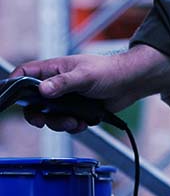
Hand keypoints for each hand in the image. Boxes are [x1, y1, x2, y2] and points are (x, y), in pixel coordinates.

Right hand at [10, 44, 169, 132]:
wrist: (131, 83)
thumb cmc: (110, 71)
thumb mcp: (85, 76)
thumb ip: (63, 83)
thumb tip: (42, 90)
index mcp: (55, 68)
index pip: (26, 73)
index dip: (15, 84)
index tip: (12, 99)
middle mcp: (57, 83)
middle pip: (33, 102)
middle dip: (38, 114)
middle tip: (43, 121)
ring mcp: (66, 97)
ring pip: (49, 116)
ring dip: (59, 123)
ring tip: (75, 121)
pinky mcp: (76, 110)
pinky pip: (65, 123)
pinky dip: (72, 126)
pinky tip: (84, 122)